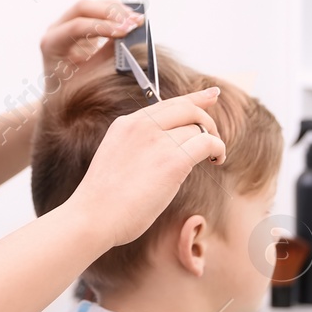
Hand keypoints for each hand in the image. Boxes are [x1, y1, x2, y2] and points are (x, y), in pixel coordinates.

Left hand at [37, 0, 143, 106]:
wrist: (58, 93)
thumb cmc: (69, 91)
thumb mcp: (87, 79)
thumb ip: (105, 59)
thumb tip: (128, 42)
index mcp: (52, 43)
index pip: (76, 26)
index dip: (102, 26)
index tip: (125, 32)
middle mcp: (56, 28)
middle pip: (83, 8)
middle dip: (111, 13)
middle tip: (134, 23)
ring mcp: (67, 22)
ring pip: (93, 5)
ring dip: (117, 10)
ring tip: (137, 20)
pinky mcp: (81, 23)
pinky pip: (99, 10)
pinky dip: (116, 12)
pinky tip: (131, 19)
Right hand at [65, 87, 226, 248]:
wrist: (93, 217)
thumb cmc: (105, 200)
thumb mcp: (118, 158)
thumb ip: (140, 145)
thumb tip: (171, 146)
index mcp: (127, 124)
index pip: (168, 102)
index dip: (195, 97)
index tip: (212, 94)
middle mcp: (142, 125)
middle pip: (188, 108)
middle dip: (207, 120)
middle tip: (214, 137)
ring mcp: (157, 141)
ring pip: (200, 127)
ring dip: (213, 140)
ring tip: (213, 157)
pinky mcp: (172, 160)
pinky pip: (207, 143)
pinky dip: (218, 149)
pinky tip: (216, 160)